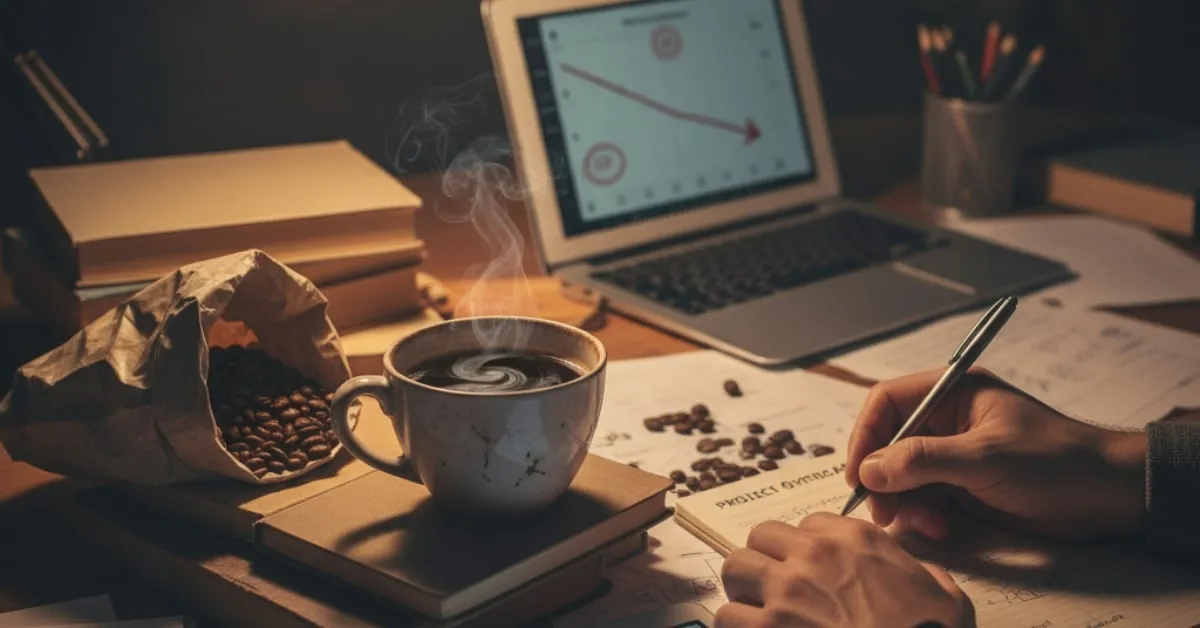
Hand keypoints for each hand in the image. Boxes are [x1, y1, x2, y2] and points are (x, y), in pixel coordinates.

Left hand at [718, 514, 973, 627]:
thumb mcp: (944, 595)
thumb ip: (922, 573)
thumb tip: (919, 575)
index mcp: (856, 541)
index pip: (808, 523)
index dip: (808, 549)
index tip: (815, 572)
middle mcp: (815, 556)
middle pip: (761, 537)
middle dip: (766, 562)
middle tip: (778, 590)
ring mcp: (785, 593)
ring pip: (735, 569)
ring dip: (744, 592)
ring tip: (758, 614)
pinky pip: (725, 616)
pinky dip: (735, 626)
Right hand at [845, 368, 1146, 540]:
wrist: (1109, 496)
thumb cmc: (1054, 461)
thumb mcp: (984, 457)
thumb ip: (923, 460)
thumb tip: (870, 470)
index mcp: (952, 393)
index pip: (887, 402)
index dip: (866, 435)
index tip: (859, 474)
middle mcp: (947, 420)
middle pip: (888, 442)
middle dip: (883, 478)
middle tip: (886, 512)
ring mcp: (954, 455)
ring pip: (902, 475)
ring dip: (903, 502)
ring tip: (923, 525)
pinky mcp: (963, 486)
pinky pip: (924, 498)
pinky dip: (923, 516)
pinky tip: (940, 529)